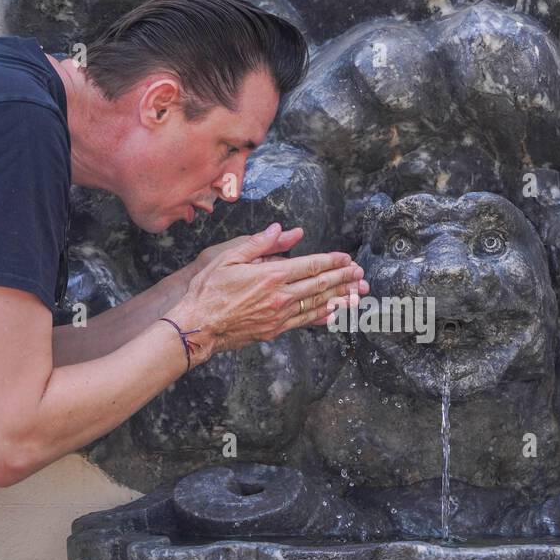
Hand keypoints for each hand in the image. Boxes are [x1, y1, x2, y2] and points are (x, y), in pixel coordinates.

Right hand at [169, 223, 368, 363]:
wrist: (198, 326)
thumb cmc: (209, 290)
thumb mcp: (229, 257)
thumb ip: (260, 243)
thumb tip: (282, 230)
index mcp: (271, 275)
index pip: (311, 266)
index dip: (332, 261)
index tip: (347, 258)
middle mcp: (280, 296)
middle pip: (320, 285)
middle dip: (344, 278)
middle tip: (361, 275)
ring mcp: (279, 315)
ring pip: (317, 304)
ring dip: (340, 297)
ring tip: (358, 293)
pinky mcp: (275, 330)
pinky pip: (305, 322)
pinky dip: (323, 316)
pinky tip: (335, 313)